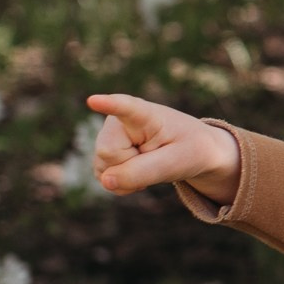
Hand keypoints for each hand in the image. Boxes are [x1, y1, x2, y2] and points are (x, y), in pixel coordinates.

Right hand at [86, 93, 240, 204]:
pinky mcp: (103, 151)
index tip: (93, 100)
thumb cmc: (188, 150)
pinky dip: (122, 183)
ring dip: (126, 178)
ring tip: (148, 163)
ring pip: (103, 169)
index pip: (124, 108)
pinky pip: (103, 178)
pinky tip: (138, 171)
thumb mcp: (175, 163)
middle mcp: (118, 120)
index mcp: (144, 114)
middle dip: (130, 168)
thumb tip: (105, 181)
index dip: (109, 105)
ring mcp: (107, 135)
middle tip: (154, 158)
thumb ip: (141, 172)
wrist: (190, 149)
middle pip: (108, 153)